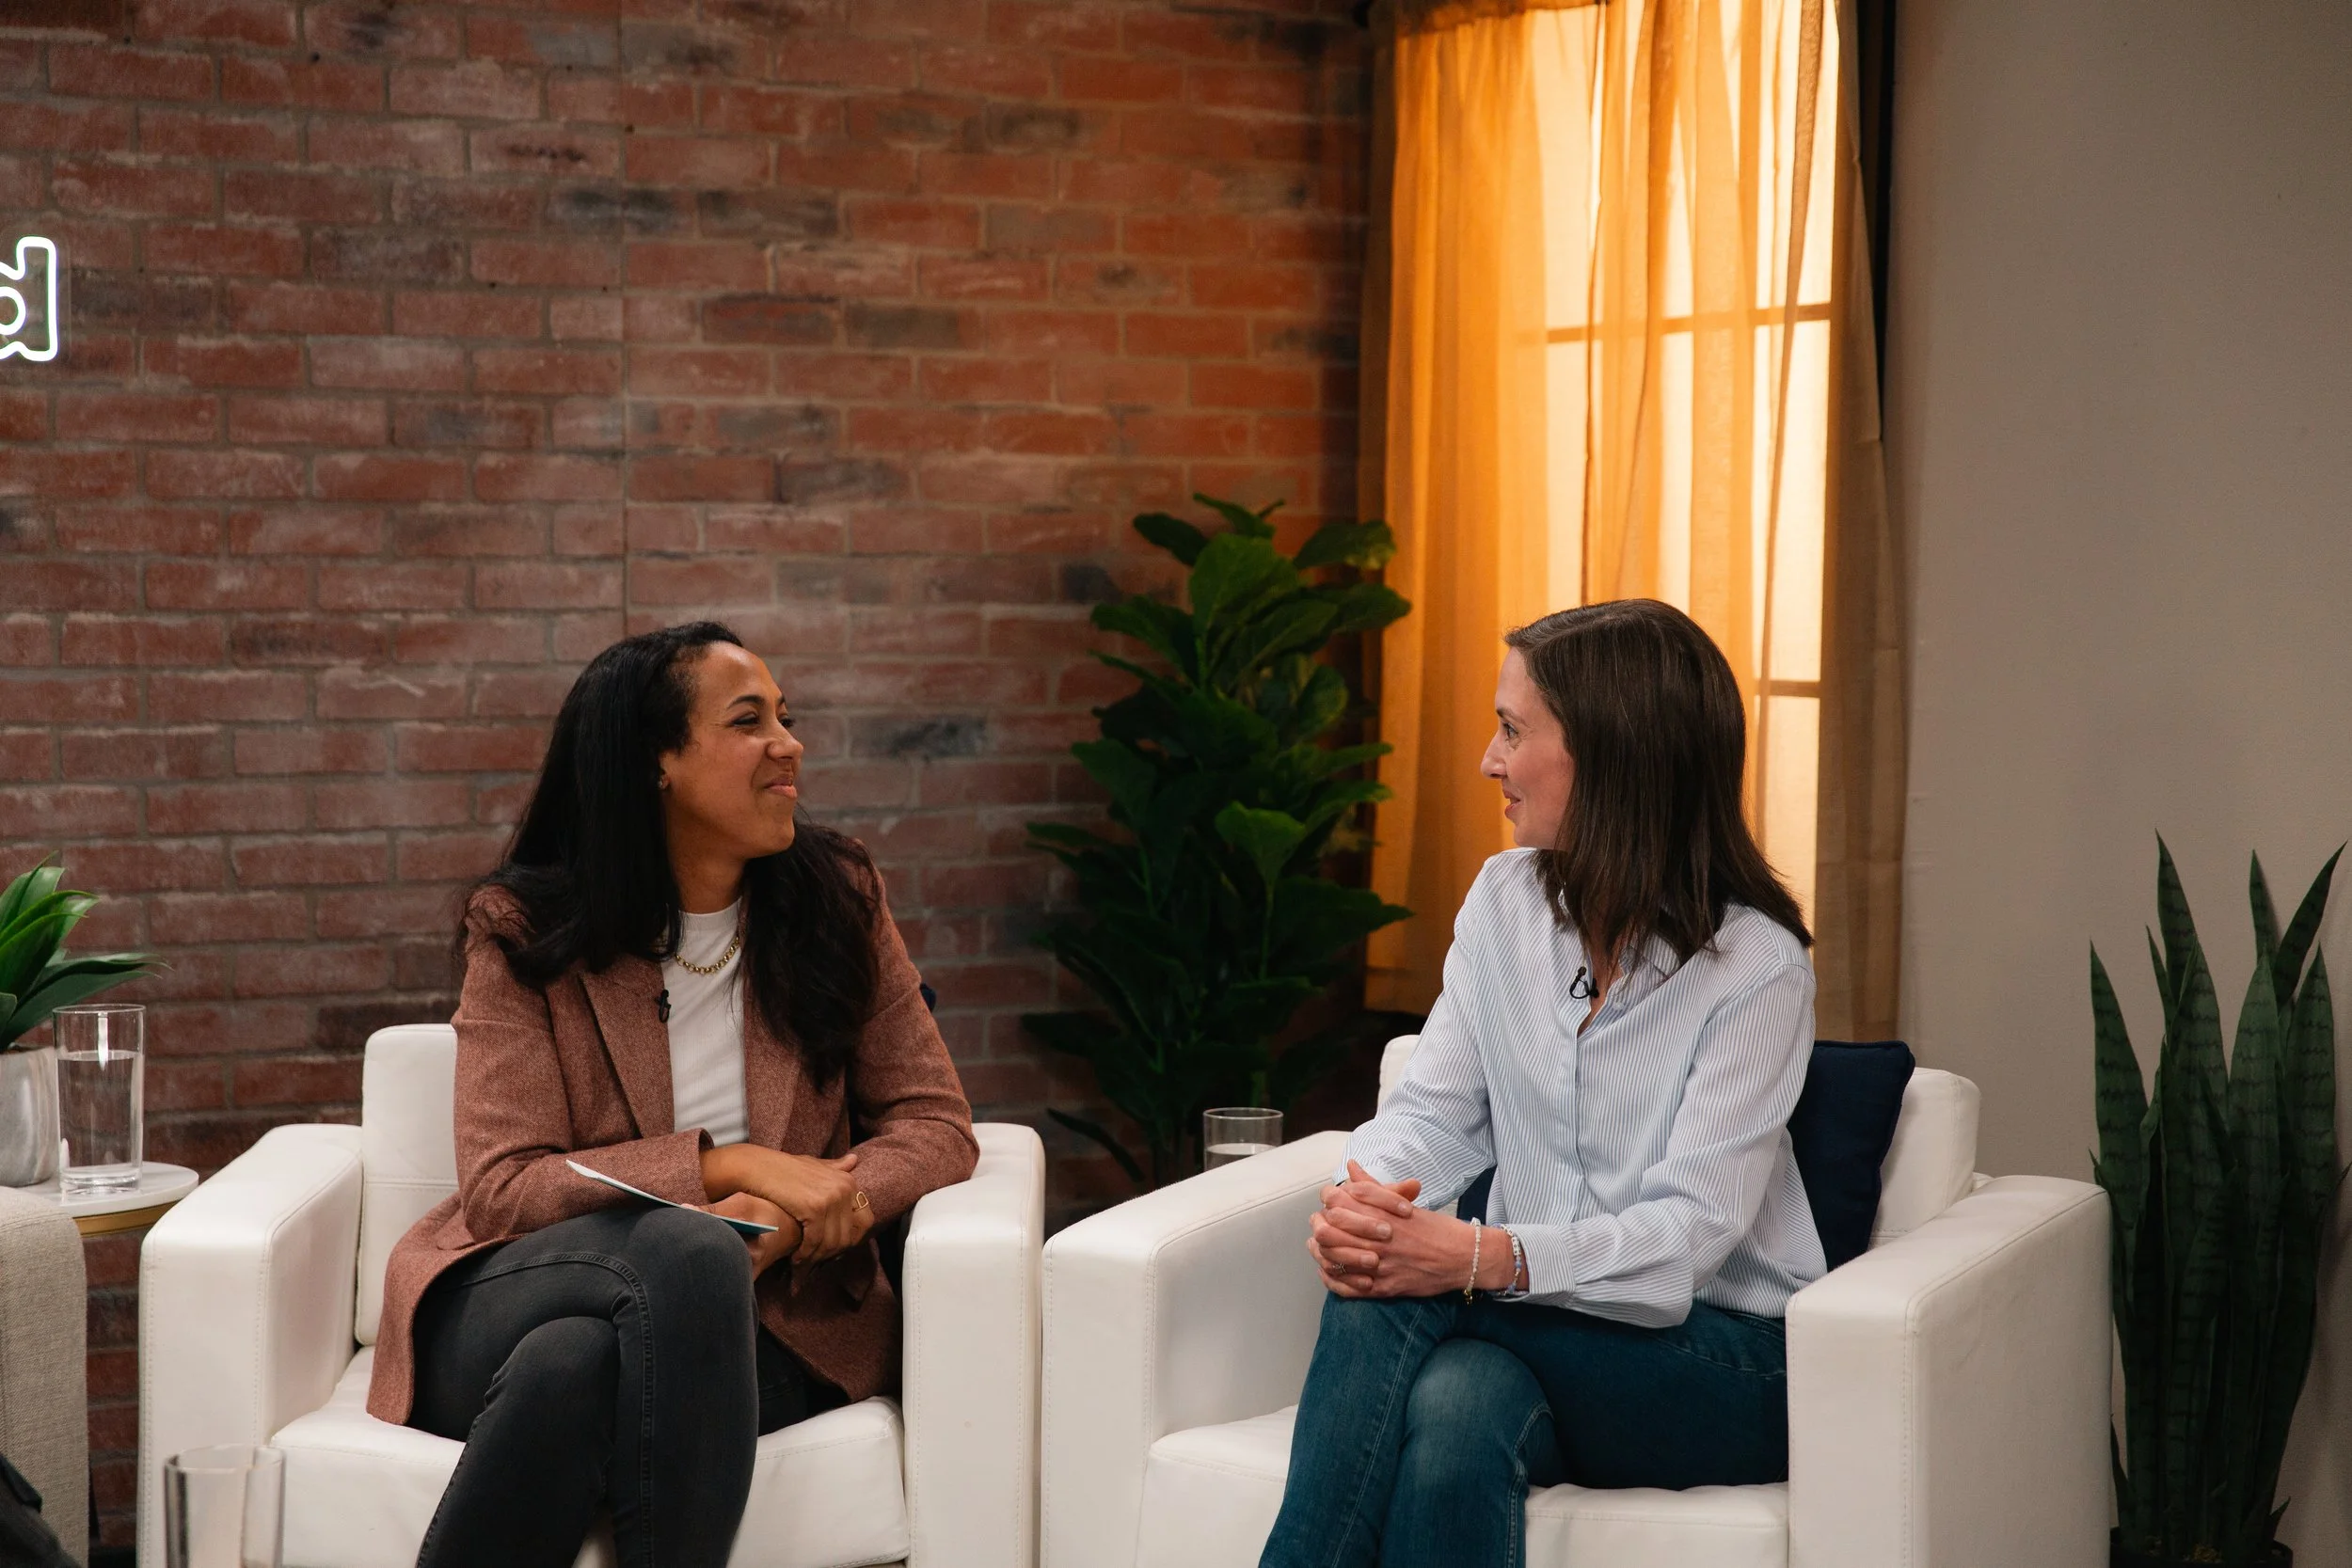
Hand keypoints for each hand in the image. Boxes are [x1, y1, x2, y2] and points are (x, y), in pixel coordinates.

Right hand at [705, 1144, 874, 1265]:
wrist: (756, 1167)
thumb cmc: (781, 1169)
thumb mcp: (813, 1165)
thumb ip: (834, 1168)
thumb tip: (854, 1161)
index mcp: (848, 1181)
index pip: (864, 1222)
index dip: (850, 1241)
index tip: (831, 1252)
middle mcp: (845, 1188)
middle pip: (848, 1237)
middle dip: (830, 1255)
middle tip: (814, 1265)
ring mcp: (832, 1197)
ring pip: (831, 1243)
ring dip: (815, 1259)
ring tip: (801, 1266)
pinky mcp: (815, 1207)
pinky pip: (815, 1241)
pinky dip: (805, 1255)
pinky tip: (795, 1260)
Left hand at [1305, 1160, 1505, 1299]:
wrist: (1464, 1257)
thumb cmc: (1436, 1228)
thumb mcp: (1404, 1203)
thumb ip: (1373, 1187)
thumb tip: (1352, 1167)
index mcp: (1384, 1214)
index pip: (1339, 1201)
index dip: (1328, 1200)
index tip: (1328, 1202)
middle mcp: (1380, 1238)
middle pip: (1330, 1229)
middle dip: (1319, 1225)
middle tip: (1319, 1224)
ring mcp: (1381, 1264)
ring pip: (1335, 1257)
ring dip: (1321, 1251)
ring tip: (1317, 1246)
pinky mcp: (1386, 1287)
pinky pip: (1348, 1286)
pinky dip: (1333, 1278)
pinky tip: (1328, 1270)